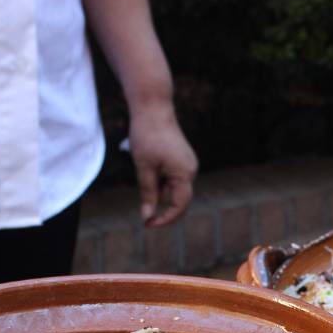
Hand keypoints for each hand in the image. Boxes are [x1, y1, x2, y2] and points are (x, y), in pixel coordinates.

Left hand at [128, 105, 197, 226]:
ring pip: (170, 186)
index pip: (179, 206)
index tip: (148, 224)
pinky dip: (159, 175)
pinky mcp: (182, 158)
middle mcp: (191, 170)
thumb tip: (147, 216)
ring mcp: (187, 163)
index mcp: (185, 174)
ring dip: (156, 183)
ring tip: (144, 162)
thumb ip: (147, 194)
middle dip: (156, 195)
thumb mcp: (144, 168)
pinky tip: (150, 159)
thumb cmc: (147, 136)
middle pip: (174, 196)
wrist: (153, 108)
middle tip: (141, 175)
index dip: (164, 218)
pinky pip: (171, 176)